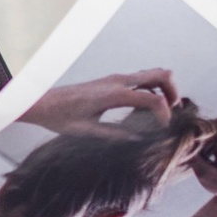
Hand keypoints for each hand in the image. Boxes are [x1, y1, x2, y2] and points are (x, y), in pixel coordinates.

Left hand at [23, 67, 179, 135]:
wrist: (42, 103)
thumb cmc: (61, 118)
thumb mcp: (89, 132)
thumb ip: (116, 136)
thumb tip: (140, 142)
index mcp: (114, 94)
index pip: (153, 99)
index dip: (166, 115)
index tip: (165, 131)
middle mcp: (117, 81)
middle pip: (160, 75)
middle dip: (173, 93)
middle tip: (173, 114)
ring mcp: (115, 78)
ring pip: (152, 74)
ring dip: (164, 89)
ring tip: (163, 113)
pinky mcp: (112, 80)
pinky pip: (140, 79)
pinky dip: (151, 89)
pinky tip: (146, 110)